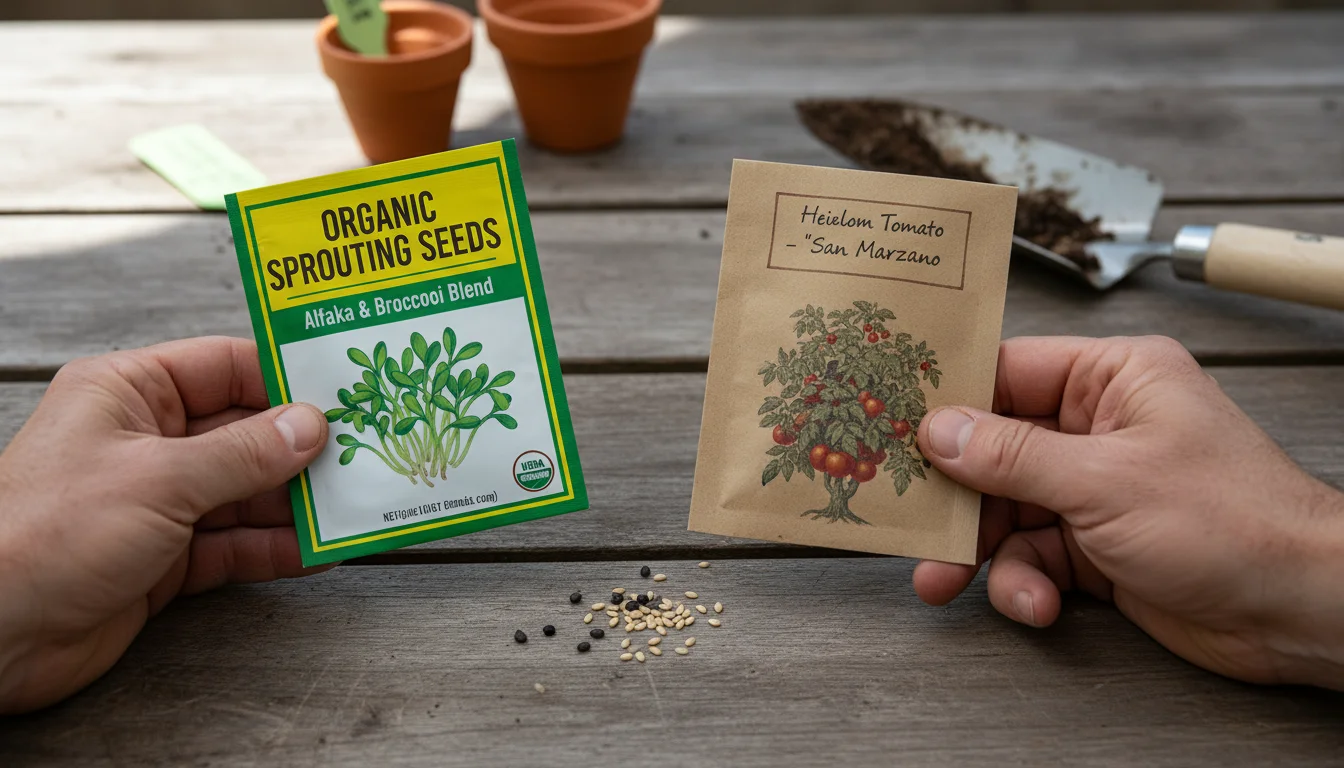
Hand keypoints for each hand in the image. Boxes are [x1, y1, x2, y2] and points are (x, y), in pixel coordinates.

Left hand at [0, 337, 331, 713]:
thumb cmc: (51, 531)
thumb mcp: (160, 478)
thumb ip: (244, 453)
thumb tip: (313, 426)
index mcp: (128, 393)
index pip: (224, 367)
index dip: (286, 378)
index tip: (347, 388)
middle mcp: (145, 441)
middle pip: (244, 433)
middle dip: (304, 447)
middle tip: (370, 451)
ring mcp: (157, 502)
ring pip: (247, 492)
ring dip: (299, 502)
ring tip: (359, 503)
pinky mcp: (164, 560)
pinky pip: (235, 545)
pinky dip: (277, 548)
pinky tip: (322, 549)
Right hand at [914, 336, 1343, 689]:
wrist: (1299, 610)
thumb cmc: (1231, 520)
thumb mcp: (1104, 480)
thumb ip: (1011, 455)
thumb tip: (938, 430)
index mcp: (1113, 379)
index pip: (1008, 373)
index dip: (948, 401)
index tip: (891, 424)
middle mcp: (1100, 428)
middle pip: (993, 450)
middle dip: (954, 495)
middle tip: (909, 520)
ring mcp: (1097, 489)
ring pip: (1005, 511)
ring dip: (979, 551)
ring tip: (947, 579)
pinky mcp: (1098, 546)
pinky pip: (1033, 557)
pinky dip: (1022, 583)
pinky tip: (1032, 604)